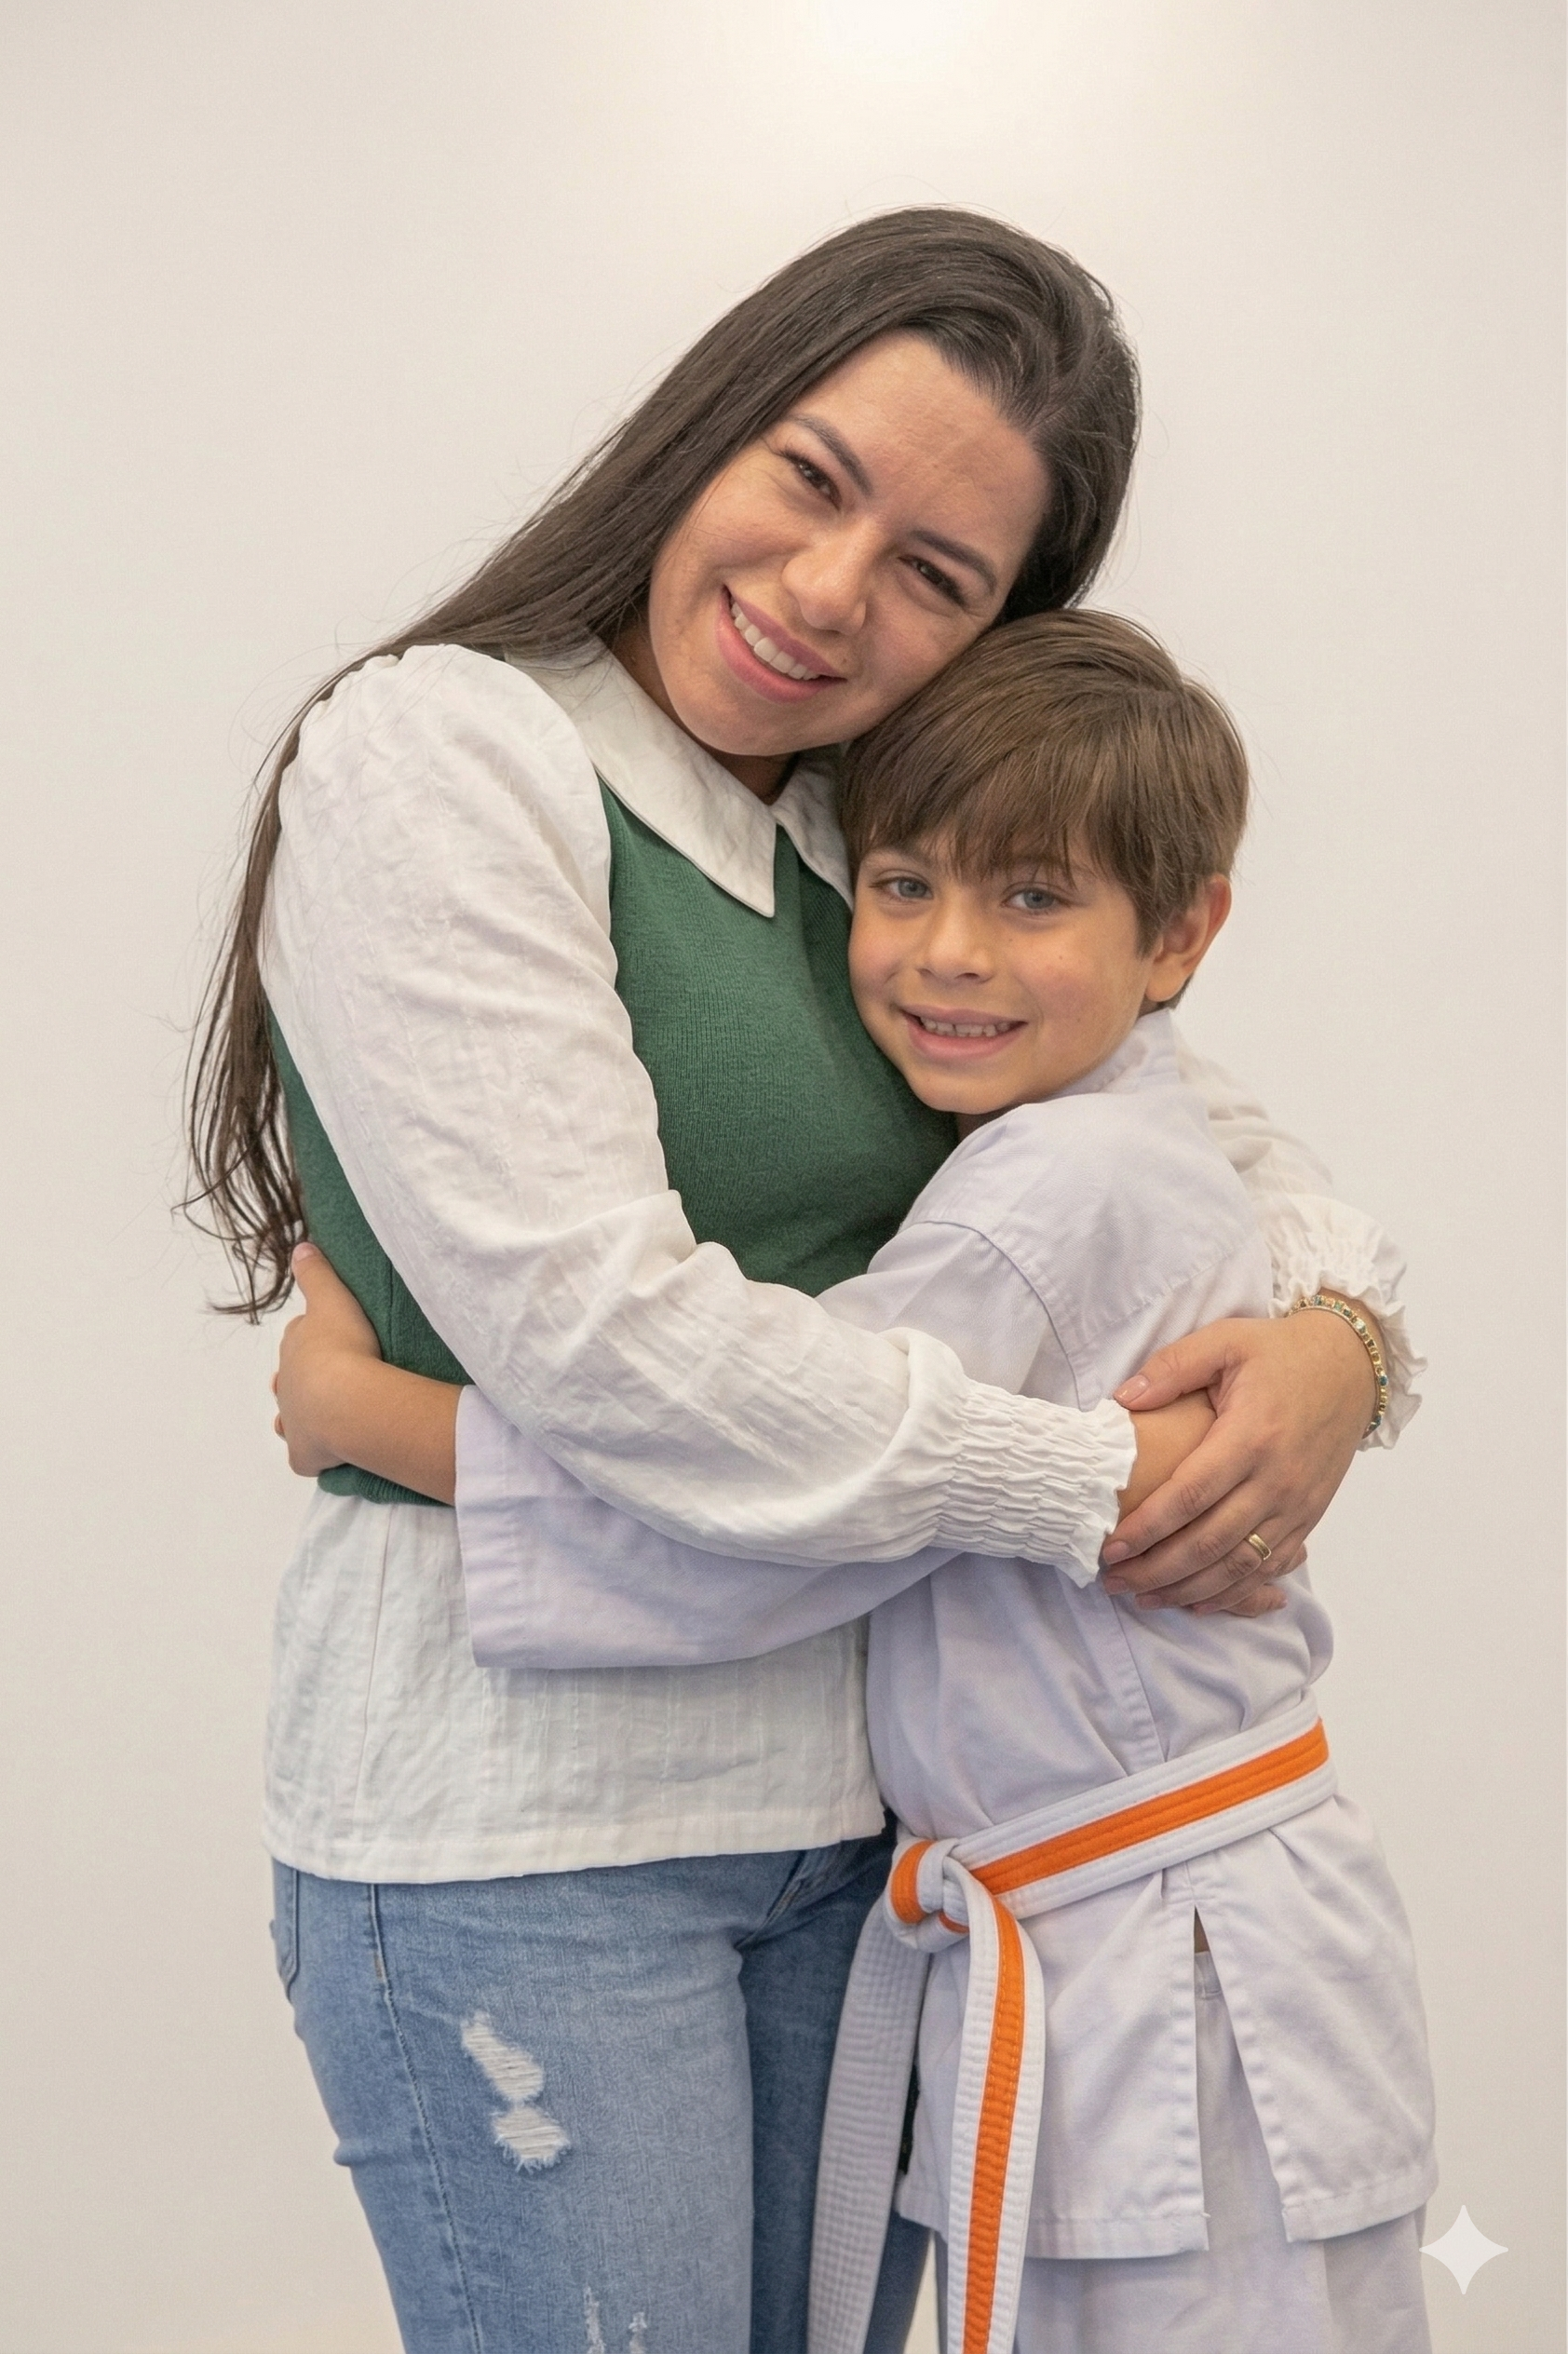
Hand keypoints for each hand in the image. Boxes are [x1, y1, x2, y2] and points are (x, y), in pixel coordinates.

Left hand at [271, 1243, 381, 1476]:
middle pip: (291, 1376)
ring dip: (301, 1413)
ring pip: (289, 1416)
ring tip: (319, 1414)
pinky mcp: (304, 1453)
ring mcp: (294, 1420)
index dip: (314, 1336)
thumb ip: (317, 1274)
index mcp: (295, 1346)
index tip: (331, 1336)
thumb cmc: (344, 1347)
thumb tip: (300, 1246)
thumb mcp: (333, 1298)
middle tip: (329, 1376)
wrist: (346, 1401)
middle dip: (305, 1376)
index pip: (299, 1336)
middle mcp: (287, 1383)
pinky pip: (304, 1456)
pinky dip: (313, 1454)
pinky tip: (324, 1455)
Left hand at [1100, 1307, 1376, 1611]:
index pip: (1191, 1495)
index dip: (1148, 1527)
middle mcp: (1277, 1480)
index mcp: (1251, 1437)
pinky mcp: (1309, 1517)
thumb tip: (1122, 1399)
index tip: (1110, 1546)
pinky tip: (1197, 1602)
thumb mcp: (1225, 1341)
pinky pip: (1270, 1567)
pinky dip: (1233, 1592)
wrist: (1351, 1367)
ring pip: (1239, 1565)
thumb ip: (1172, 1368)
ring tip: (1143, 1597)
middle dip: (1157, 1569)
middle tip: (1113, 1580)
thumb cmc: (1281, 1353)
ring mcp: (1297, 1505)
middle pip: (1210, 1542)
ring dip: (1188, 1589)